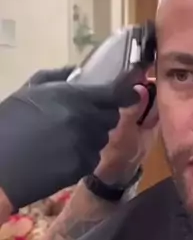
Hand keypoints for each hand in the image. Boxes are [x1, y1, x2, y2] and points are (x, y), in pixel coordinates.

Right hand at [0, 66, 149, 209]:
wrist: (0, 165)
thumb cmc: (9, 124)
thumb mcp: (29, 91)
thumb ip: (57, 77)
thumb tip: (79, 71)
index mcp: (73, 97)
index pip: (114, 93)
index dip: (126, 92)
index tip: (133, 92)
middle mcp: (85, 120)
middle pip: (111, 117)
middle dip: (102, 115)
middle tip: (83, 118)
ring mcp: (86, 146)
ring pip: (102, 138)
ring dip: (92, 136)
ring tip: (66, 138)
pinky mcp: (83, 167)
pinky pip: (93, 157)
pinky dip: (83, 155)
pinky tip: (62, 154)